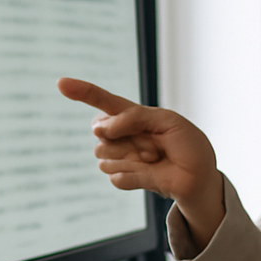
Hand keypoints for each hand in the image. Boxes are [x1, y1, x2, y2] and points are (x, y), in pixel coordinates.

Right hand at [56, 77, 224, 246]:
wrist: (199, 176)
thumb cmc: (187, 145)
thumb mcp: (168, 121)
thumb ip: (134, 117)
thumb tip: (101, 129)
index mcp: (131, 115)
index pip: (103, 101)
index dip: (82, 91)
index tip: (61, 83)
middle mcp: (121, 134)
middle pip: (101, 132)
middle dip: (131, 138)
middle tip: (157, 144)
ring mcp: (120, 156)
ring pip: (105, 154)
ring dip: (134, 157)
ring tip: (155, 158)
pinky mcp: (122, 177)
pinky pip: (115, 175)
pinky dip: (136, 175)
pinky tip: (150, 173)